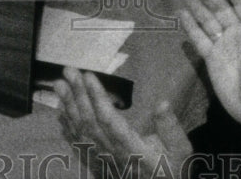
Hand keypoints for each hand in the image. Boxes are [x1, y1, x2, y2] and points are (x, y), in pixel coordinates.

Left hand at [56, 67, 192, 178]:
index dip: (98, 98)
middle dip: (78, 95)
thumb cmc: (171, 170)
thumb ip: (171, 128)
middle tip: (68, 71)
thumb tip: (162, 102)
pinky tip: (61, 113)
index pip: (110, 121)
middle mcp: (113, 156)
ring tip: (59, 86)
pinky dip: (68, 128)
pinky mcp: (98, 165)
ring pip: (82, 133)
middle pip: (91, 123)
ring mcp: (103, 162)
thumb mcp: (181, 151)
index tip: (88, 75)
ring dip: (69, 108)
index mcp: (134, 150)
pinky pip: (79, 146)